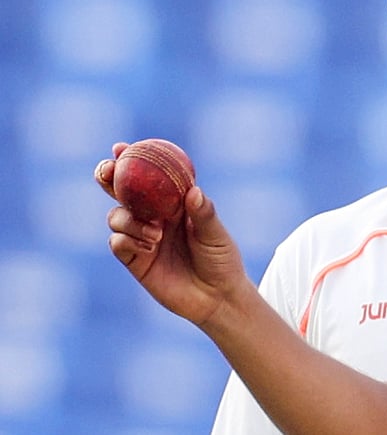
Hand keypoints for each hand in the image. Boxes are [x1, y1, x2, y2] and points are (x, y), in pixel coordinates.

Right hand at [97, 149, 250, 326]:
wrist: (216, 298)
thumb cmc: (222, 260)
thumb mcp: (217, 235)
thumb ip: (203, 214)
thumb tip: (193, 191)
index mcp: (174, 203)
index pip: (150, 177)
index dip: (133, 160)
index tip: (121, 147)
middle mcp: (153, 217)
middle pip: (122, 192)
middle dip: (108, 177)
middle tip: (107, 171)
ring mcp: (141, 237)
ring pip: (117, 216)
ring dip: (128, 220)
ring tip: (156, 234)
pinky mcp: (133, 260)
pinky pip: (117, 243)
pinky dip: (126, 240)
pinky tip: (148, 248)